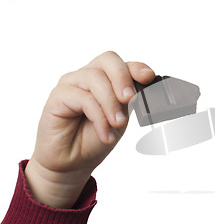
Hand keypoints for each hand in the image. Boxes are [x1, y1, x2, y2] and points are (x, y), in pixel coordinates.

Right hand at [24, 51, 155, 208]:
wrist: (73, 163)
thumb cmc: (95, 139)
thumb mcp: (120, 118)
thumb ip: (129, 100)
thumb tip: (144, 88)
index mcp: (106, 79)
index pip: (122, 63)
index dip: (137, 67)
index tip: (148, 78)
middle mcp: (88, 77)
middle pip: (108, 60)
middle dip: (123, 78)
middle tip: (130, 99)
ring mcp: (71, 84)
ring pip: (95, 79)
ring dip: (110, 103)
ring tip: (117, 124)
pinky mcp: (57, 96)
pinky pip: (82, 98)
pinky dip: (99, 117)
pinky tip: (105, 134)